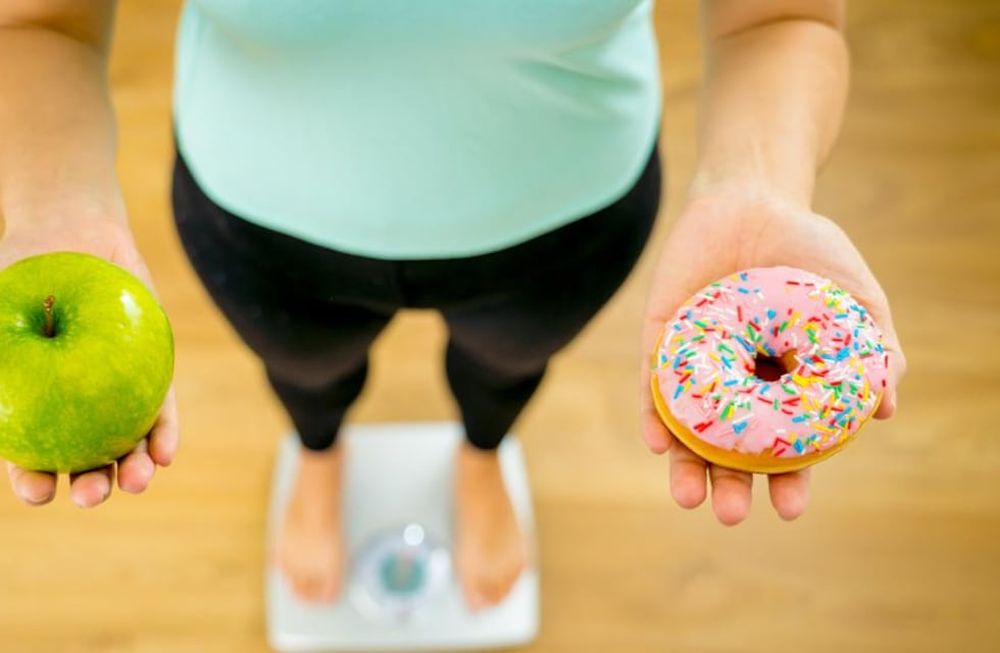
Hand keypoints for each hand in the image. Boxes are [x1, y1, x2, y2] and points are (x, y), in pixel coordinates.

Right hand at [0, 218, 178, 507]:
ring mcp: (115, 394)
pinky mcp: (149, 373)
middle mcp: (74, 409)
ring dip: (133, 468)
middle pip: (83, 460)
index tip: (37, 493)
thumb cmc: (16, 273)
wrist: (69, 233)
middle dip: (90, 485)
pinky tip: (167, 454)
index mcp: (32, 407)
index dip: (32, 481)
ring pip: (127, 442)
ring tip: (137, 482)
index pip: (30, 457)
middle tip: (91, 495)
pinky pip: (160, 409)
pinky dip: (164, 433)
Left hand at [640, 192, 904, 524]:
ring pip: (686, 428)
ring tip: (689, 496)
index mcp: (782, 387)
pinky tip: (658, 440)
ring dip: (685, 465)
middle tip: (730, 514)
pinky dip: (654, 413)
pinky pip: (652, 384)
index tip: (789, 508)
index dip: (788, 480)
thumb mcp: (855, 300)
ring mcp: (697, 365)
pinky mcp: (661, 341)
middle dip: (730, 486)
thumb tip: (885, 410)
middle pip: (729, 449)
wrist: (754, 197)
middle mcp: (737, 384)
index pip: (784, 447)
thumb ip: (874, 351)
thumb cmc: (810, 252)